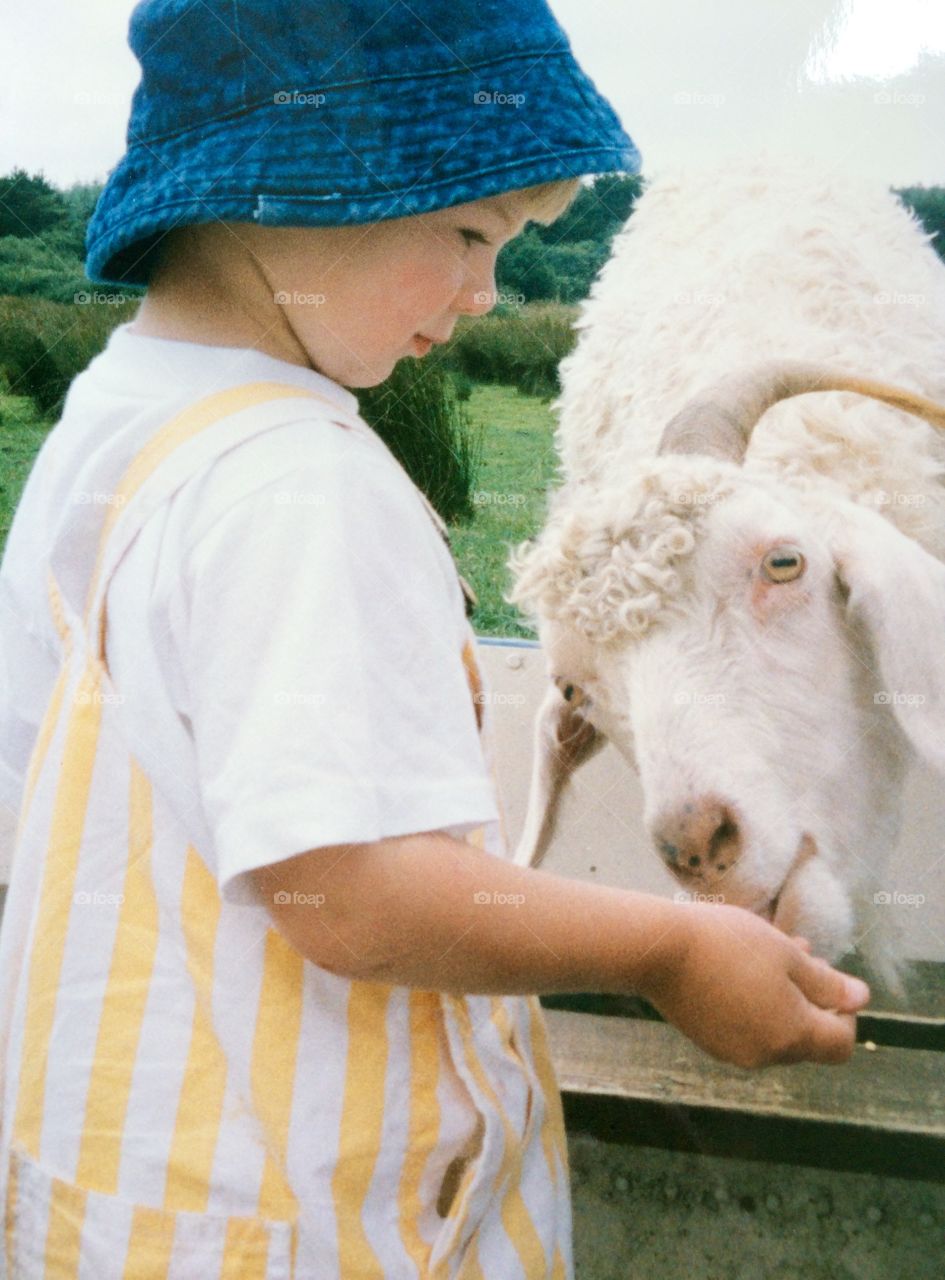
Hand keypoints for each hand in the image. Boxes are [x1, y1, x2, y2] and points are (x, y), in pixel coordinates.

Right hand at [638, 903, 869, 1068]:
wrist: (658, 950)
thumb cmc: (728, 944)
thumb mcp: (786, 955)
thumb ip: (826, 983)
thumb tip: (861, 999)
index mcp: (793, 1035)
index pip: (840, 1044)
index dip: (845, 1013)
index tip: (828, 977)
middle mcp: (766, 1055)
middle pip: (806, 1039)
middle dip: (809, 999)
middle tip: (796, 954)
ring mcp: (734, 1052)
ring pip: (774, 1032)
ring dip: (780, 999)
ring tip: (764, 954)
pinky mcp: (708, 1041)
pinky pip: (746, 1030)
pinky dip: (752, 1007)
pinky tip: (735, 970)